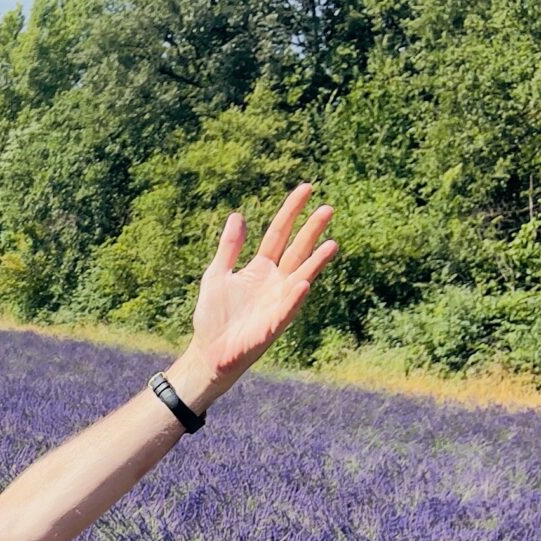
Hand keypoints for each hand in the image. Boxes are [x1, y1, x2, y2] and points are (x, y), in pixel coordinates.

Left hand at [174, 184, 337, 409]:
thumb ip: (229, 248)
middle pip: (297, 250)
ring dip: (315, 263)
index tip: (307, 188)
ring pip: (301, 277)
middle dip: (311, 231)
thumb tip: (238, 216)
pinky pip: (287, 309)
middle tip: (327, 208)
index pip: (279, 234)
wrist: (209, 352)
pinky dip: (295, 296)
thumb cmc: (214, 316)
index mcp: (261, 268)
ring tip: (331, 244)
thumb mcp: (217, 274)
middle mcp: (275, 282)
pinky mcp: (273, 325)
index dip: (291, 211)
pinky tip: (304, 282)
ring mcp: (277, 302)